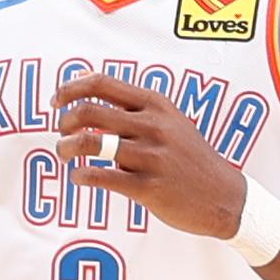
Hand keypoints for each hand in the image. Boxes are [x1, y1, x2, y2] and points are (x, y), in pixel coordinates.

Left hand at [49, 71, 261, 242]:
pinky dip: (81, 176)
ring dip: (66, 148)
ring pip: (89, 144)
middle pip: (88, 111)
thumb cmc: (189, 157)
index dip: (70, 89)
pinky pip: (100, 177)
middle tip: (62, 133)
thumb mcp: (170, 120)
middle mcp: (152, 126)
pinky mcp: (148, 187)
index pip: (102, 83)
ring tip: (66, 155)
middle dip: (64, 122)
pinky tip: (80, 178)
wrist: (223, 196)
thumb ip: (134, 106)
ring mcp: (151, 156)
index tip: (56, 101)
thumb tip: (87, 88)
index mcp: (155, 104)